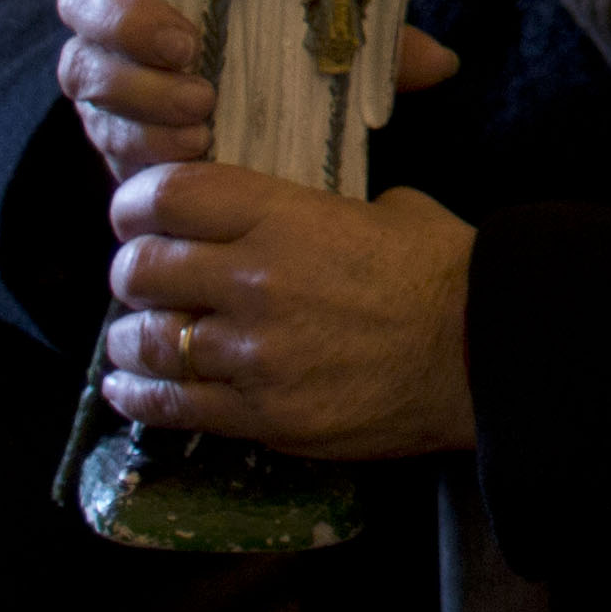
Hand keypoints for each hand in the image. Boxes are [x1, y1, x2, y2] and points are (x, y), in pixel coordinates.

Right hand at [58, 0, 455, 179]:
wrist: (254, 151)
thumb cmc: (292, 69)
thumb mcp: (337, 48)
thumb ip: (377, 46)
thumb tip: (441, 62)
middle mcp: (124, 12)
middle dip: (126, 20)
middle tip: (187, 49)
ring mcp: (106, 72)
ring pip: (83, 69)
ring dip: (137, 92)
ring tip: (200, 116)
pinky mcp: (107, 129)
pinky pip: (102, 134)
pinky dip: (141, 145)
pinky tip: (187, 155)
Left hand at [101, 161, 480, 461]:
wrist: (483, 353)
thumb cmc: (445, 273)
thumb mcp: (388, 210)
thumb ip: (326, 209)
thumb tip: (305, 214)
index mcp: (283, 216)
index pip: (170, 195)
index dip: (136, 203)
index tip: (135, 215)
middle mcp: (255, 280)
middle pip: (142, 269)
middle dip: (132, 272)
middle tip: (142, 278)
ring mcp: (255, 353)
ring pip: (147, 340)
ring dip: (130, 337)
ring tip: (136, 336)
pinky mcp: (264, 416)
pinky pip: (173, 405)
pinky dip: (139, 394)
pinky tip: (127, 386)